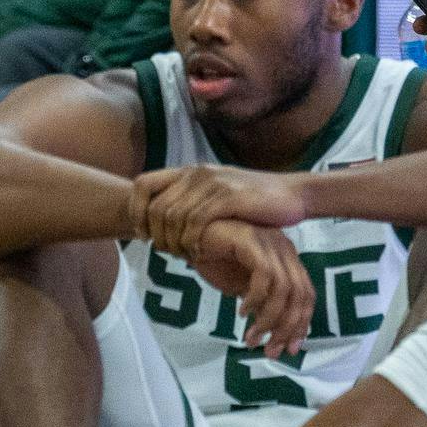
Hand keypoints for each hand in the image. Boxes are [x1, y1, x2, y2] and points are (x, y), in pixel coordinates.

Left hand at [130, 163, 307, 258]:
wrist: (291, 194)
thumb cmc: (250, 200)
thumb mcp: (214, 194)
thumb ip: (190, 201)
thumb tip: (162, 222)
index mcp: (188, 171)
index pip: (142, 184)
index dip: (135, 210)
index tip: (141, 234)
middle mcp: (196, 173)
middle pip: (155, 207)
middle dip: (155, 234)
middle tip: (164, 253)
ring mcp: (213, 184)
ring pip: (174, 217)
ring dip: (173, 242)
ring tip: (181, 256)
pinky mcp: (229, 198)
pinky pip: (198, 222)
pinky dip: (192, 240)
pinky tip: (198, 252)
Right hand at [189, 219, 315, 357]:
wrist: (184, 237)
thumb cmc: (214, 260)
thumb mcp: (244, 288)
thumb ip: (264, 304)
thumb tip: (279, 333)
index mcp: (286, 258)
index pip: (306, 295)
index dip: (301, 324)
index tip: (289, 349)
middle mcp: (283, 247)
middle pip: (299, 294)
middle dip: (286, 327)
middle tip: (269, 349)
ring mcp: (268, 241)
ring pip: (285, 288)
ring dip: (270, 319)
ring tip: (251, 335)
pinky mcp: (251, 240)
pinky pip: (264, 275)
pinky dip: (256, 298)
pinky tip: (242, 311)